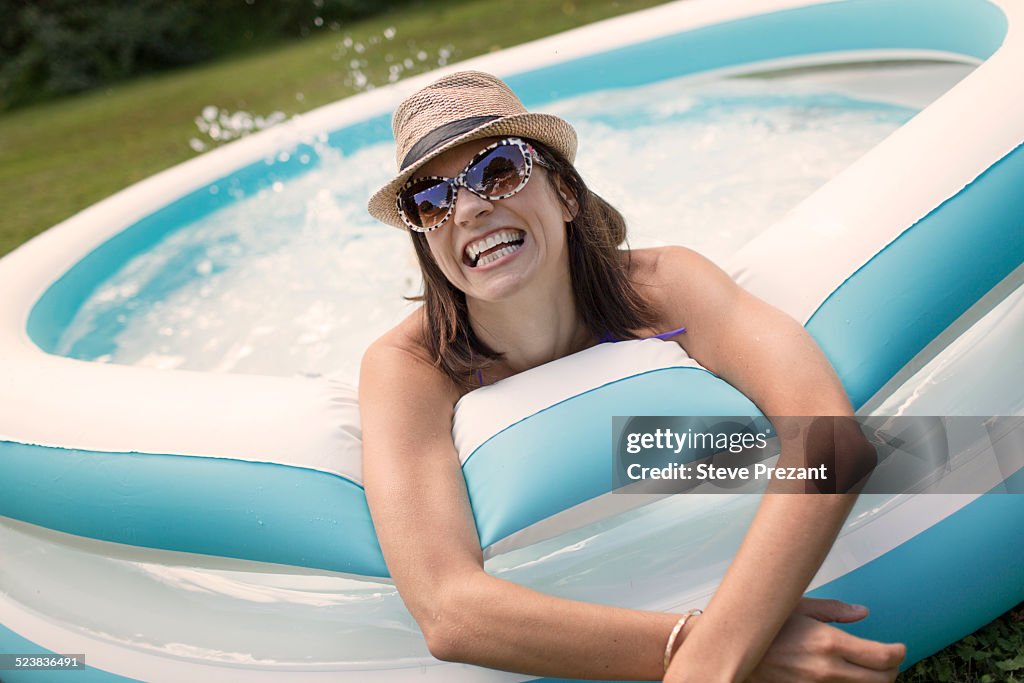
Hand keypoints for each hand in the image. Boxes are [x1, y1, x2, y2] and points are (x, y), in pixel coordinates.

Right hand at [663, 598, 905, 682]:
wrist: (731, 650)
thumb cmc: (763, 624)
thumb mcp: (798, 606)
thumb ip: (834, 611)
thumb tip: (863, 613)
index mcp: (829, 642)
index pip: (883, 656)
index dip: (898, 653)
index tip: (900, 648)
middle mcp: (828, 668)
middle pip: (881, 680)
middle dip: (892, 670)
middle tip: (890, 660)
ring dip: (874, 681)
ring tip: (872, 670)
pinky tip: (848, 676)